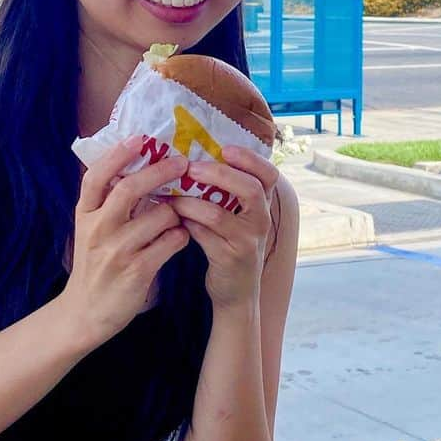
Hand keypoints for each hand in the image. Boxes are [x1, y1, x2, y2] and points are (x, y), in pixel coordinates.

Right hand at [58, 136, 189, 350]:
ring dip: (177, 210)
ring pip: (158, 215)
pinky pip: (170, 242)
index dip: (116, 155)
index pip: (95, 177)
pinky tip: (181, 236)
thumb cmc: (94, 265)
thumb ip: (107, 203)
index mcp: (84, 214)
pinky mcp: (136, 271)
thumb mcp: (90, 230)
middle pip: (128, 189)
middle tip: (181, 162)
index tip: (138, 138)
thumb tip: (139, 167)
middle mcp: (97, 229)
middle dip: (159, 171)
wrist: (85, 313)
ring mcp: (116, 251)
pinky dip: (181, 235)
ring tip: (183, 212)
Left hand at [169, 145, 278, 312]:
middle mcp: (261, 220)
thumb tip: (192, 159)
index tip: (226, 148)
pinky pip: (203, 235)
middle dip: (218, 173)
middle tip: (191, 167)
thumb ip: (226, 192)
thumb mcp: (238, 218)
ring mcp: (247, 241)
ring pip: (218, 214)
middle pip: (249, 188)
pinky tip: (172, 218)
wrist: (236, 292)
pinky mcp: (228, 258)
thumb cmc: (231, 245)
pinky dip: (185, 223)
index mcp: (263, 205)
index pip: (269, 174)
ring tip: (171, 195)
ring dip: (190, 202)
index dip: (251, 158)